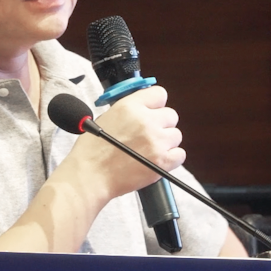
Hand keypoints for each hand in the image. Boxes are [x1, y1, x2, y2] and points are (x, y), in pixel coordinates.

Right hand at [65, 86, 184, 199]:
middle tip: (149, 134)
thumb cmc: (92, 150)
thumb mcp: (106, 117)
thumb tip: (144, 108)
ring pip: (176, 135)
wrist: (91, 176)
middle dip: (161, 124)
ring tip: (149, 150)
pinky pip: (180, 154)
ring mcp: (156, 141)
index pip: (159, 94)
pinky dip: (171, 158)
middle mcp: (146, 121)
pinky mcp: (162, 161)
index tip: (152, 111)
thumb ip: (129, 110)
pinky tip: (156, 160)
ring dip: (165, 141)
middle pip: (171, 115)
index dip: (156, 104)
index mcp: (130, 107)